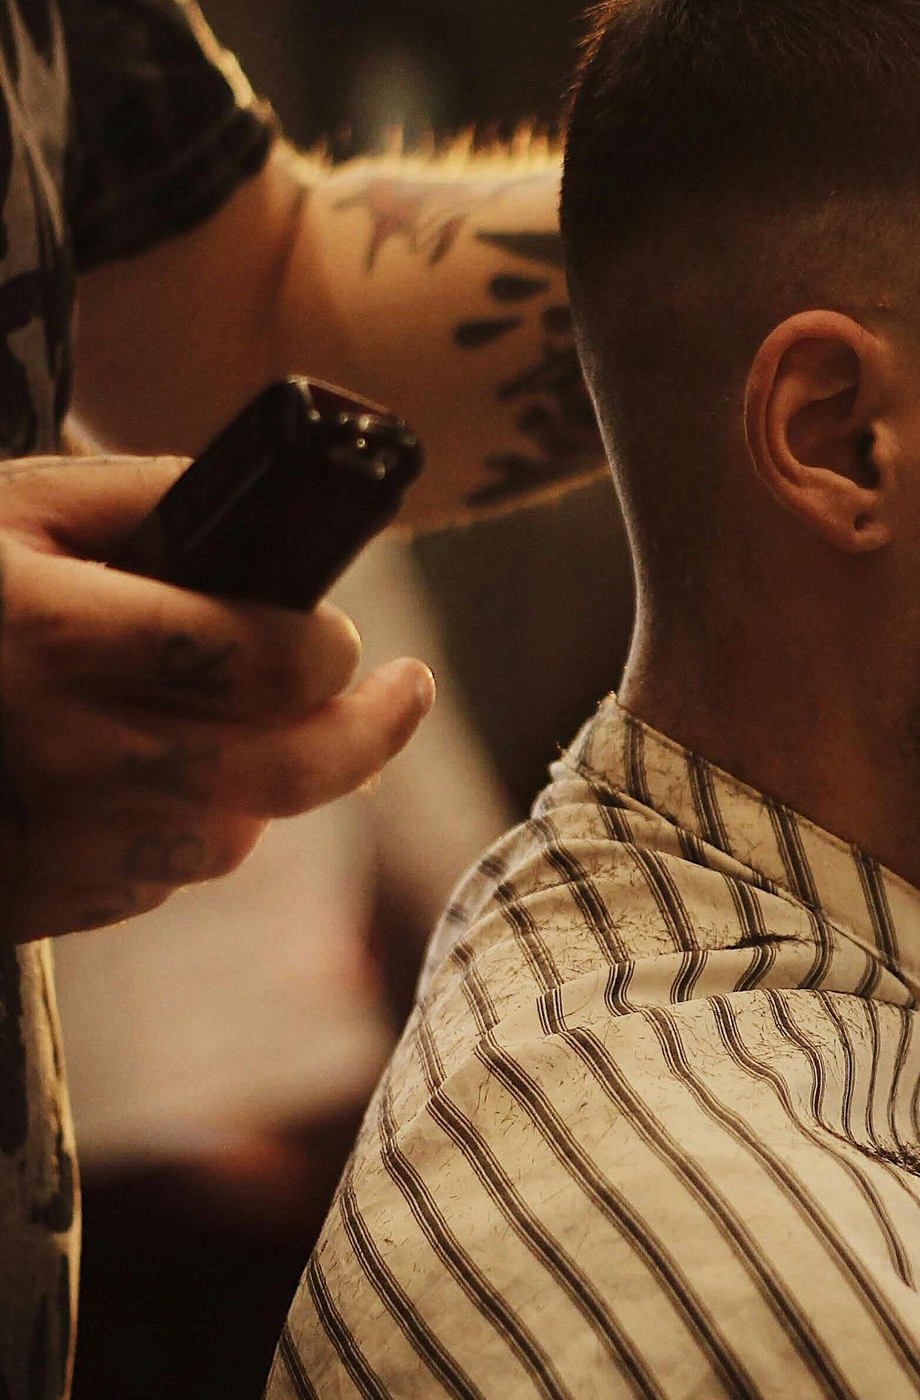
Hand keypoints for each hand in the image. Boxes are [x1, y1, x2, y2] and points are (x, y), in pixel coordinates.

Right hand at [0, 454, 435, 942]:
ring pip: (231, 833)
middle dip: (365, 732)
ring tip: (255, 723)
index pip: (263, 660)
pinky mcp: (33, 904)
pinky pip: (158, 877)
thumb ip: (147, 496)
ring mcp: (48, 843)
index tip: (344, 633)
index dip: (328, 646)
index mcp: (58, 638)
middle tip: (401, 694)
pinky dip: (185, 827)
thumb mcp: (19, 505)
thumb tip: (264, 513)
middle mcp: (63, 754)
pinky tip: (155, 774)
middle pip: (281, 771)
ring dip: (266, 782)